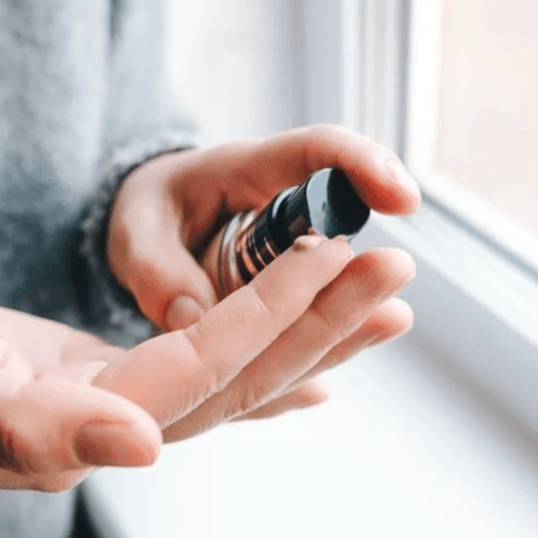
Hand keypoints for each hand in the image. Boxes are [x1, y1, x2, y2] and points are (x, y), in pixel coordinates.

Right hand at [0, 239, 371, 521]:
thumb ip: (25, 428)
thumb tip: (143, 446)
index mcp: (79, 429)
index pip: (202, 370)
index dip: (273, 314)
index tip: (337, 253)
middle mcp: (113, 431)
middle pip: (241, 379)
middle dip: (320, 321)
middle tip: (394, 260)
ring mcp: (111, 413)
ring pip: (233, 376)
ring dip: (309, 333)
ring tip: (378, 288)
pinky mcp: (102, 389)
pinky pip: (202, 379)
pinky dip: (262, 362)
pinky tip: (316, 366)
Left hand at [106, 125, 421, 433]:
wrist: (148, 229)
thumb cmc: (145, 215)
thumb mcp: (134, 231)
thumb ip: (154, 268)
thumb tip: (190, 315)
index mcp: (246, 169)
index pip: (316, 152)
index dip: (363, 167)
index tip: (402, 200)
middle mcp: (281, 210)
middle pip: (336, 225)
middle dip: (365, 250)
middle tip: (395, 275)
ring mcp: (289, 256)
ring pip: (329, 280)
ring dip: (352, 304)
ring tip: (386, 323)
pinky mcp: (283, 297)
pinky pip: (303, 318)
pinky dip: (312, 343)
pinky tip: (316, 385)